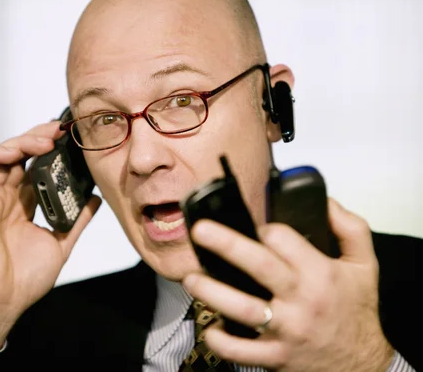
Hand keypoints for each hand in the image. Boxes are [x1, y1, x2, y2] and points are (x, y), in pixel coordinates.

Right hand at [0, 121, 101, 349]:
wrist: (1, 302)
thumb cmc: (24, 280)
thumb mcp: (60, 244)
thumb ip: (77, 221)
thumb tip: (95, 199)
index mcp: (23, 208)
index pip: (35, 169)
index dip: (49, 152)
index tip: (69, 140)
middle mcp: (5, 200)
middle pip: (18, 157)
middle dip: (37, 138)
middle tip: (59, 128)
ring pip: (0, 157)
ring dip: (21, 142)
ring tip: (45, 139)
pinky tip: (18, 152)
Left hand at [182, 198, 393, 371]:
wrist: (362, 366)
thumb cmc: (355, 312)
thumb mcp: (365, 265)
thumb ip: (349, 228)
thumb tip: (324, 202)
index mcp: (320, 274)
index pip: (286, 241)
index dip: (267, 229)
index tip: (256, 226)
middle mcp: (301, 301)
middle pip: (259, 267)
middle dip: (227, 245)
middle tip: (201, 231)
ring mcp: (286, 331)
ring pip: (243, 309)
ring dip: (213, 292)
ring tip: (191, 278)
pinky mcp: (275, 356)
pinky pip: (242, 351)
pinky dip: (221, 341)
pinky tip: (210, 327)